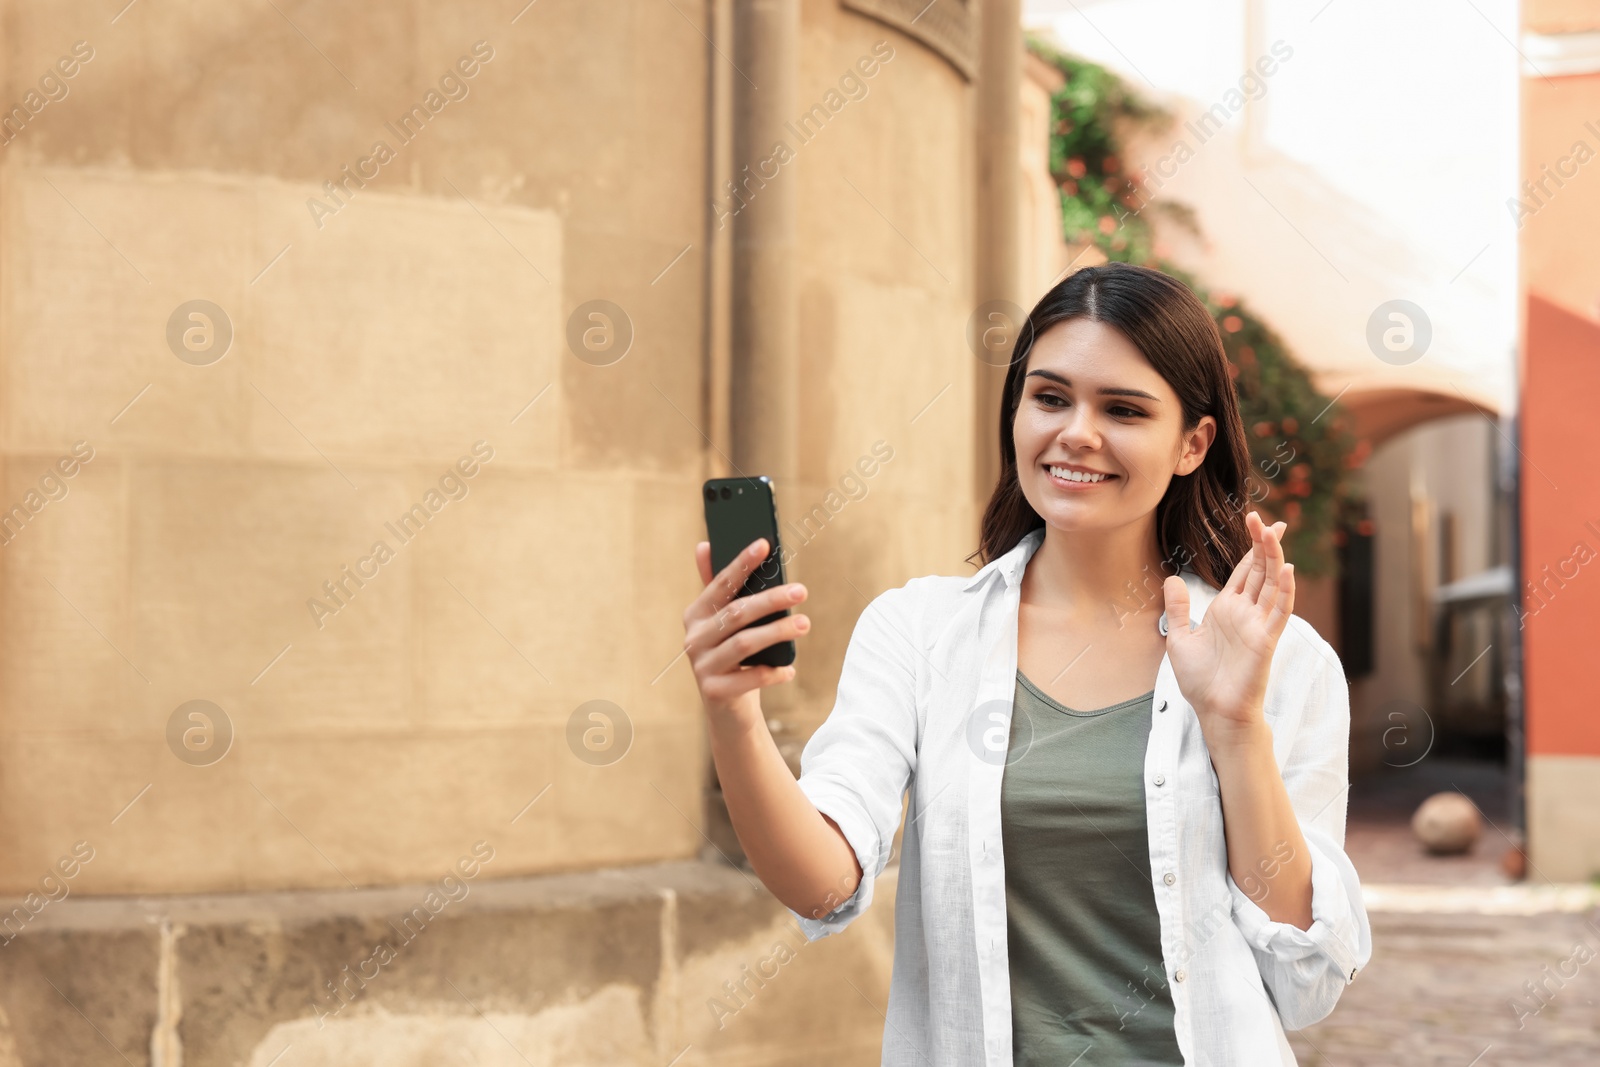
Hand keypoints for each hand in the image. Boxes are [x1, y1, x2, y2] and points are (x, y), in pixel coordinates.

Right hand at [683, 538, 809, 723]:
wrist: (727, 709)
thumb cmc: (733, 657)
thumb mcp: (724, 623)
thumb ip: (718, 587)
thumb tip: (703, 544)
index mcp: (696, 615)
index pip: (721, 584)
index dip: (741, 564)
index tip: (764, 545)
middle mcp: (694, 638)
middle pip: (737, 613)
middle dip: (771, 599)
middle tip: (801, 591)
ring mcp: (702, 666)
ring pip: (744, 643)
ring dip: (778, 631)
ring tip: (805, 624)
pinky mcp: (714, 691)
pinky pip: (750, 678)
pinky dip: (773, 673)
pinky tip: (789, 669)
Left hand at [1159, 511, 1293, 744]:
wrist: (1213, 711)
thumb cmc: (1201, 681)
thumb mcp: (1179, 639)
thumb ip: (1178, 609)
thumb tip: (1171, 579)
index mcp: (1228, 610)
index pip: (1244, 571)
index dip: (1251, 548)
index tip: (1257, 522)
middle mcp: (1246, 613)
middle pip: (1260, 570)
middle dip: (1263, 544)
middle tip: (1265, 517)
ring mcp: (1258, 625)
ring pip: (1272, 584)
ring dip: (1273, 558)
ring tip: (1273, 531)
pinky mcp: (1265, 640)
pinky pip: (1279, 611)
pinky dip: (1285, 590)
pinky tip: (1286, 569)